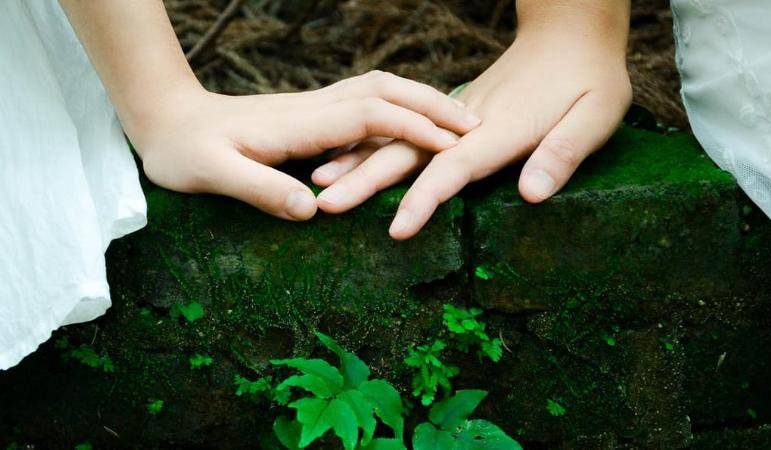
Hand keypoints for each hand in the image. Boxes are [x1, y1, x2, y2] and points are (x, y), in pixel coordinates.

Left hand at [131, 71, 481, 220]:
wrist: (166, 119)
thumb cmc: (184, 152)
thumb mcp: (211, 175)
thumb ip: (259, 189)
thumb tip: (311, 210)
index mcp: (297, 123)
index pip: (368, 115)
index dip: (412, 128)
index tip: (452, 146)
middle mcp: (313, 108)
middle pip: (385, 91)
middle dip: (431, 105)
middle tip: (474, 126)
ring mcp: (313, 107)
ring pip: (379, 91)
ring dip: (420, 101)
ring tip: (457, 123)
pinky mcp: (311, 114)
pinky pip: (366, 103)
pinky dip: (400, 108)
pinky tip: (413, 125)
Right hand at [312, 2, 631, 238]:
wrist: (570, 34)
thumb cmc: (591, 79)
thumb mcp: (596, 116)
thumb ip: (562, 153)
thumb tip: (531, 195)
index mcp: (501, 128)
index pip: (453, 167)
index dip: (425, 200)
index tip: (396, 231)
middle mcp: (469, 121)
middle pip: (408, 150)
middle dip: (366, 180)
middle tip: (325, 204)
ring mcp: (458, 115)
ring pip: (398, 138)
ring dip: (358, 160)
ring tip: (319, 182)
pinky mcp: (456, 113)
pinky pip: (407, 131)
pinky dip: (373, 145)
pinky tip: (350, 156)